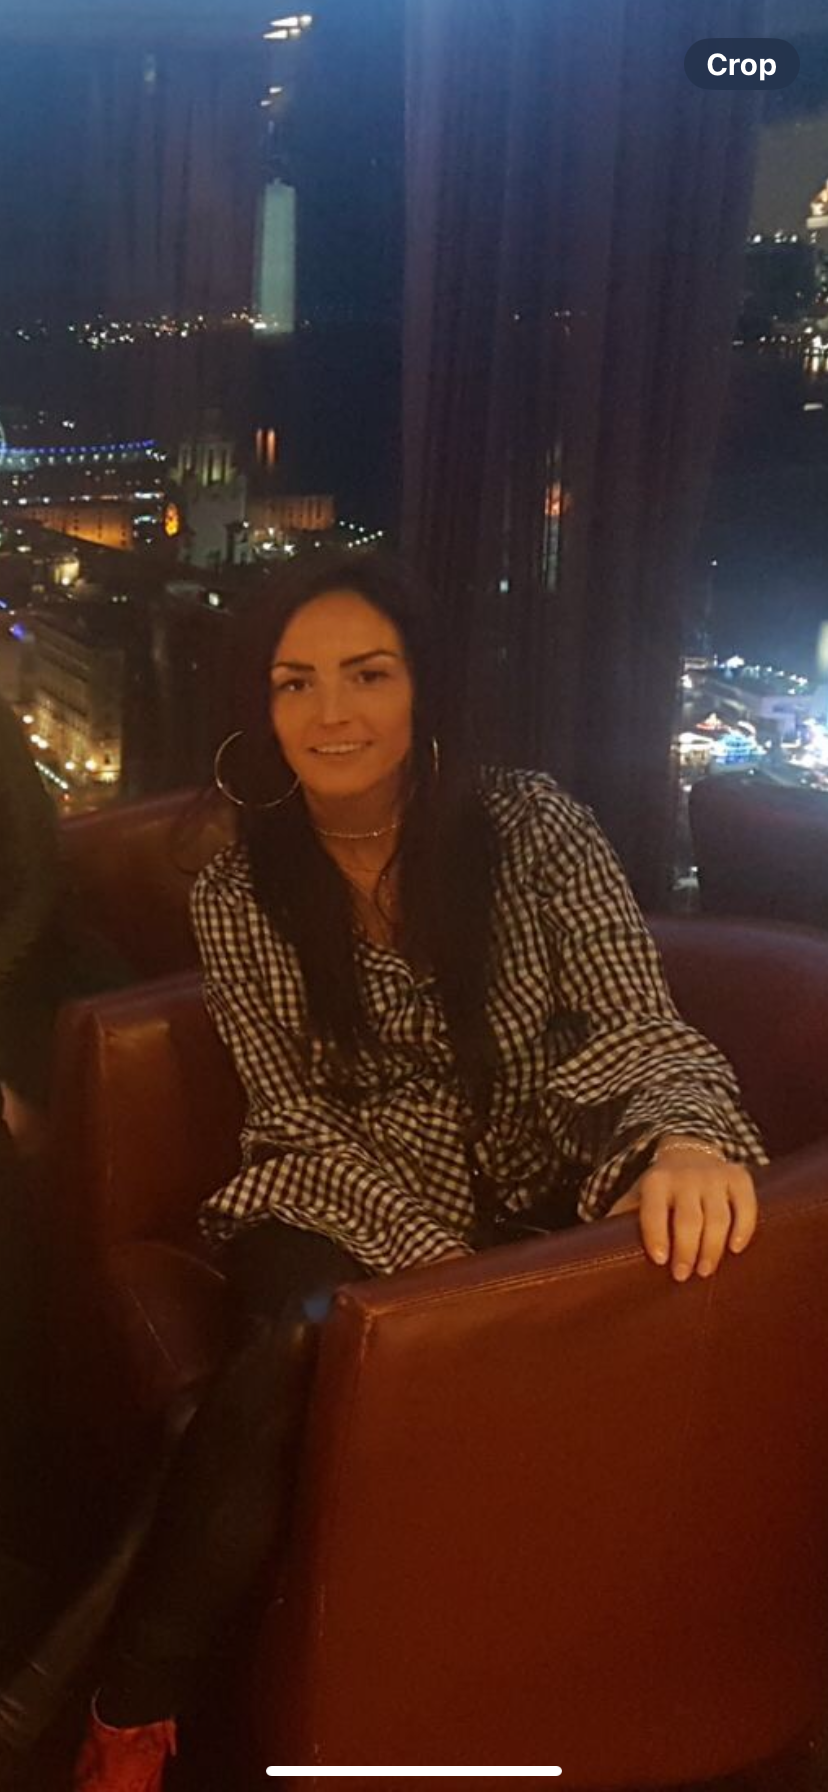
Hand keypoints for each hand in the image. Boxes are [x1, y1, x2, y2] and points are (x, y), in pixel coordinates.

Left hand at [606, 1143, 756, 1281]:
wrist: (690, 1153)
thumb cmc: (660, 1190)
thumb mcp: (636, 1197)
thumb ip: (620, 1219)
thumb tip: (595, 1250)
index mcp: (655, 1182)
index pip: (654, 1211)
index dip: (656, 1235)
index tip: (660, 1261)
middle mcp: (685, 1176)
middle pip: (689, 1219)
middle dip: (687, 1250)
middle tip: (682, 1275)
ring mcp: (714, 1176)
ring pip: (718, 1216)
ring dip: (712, 1248)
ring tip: (705, 1271)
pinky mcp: (738, 1177)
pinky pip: (745, 1204)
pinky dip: (743, 1228)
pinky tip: (735, 1249)